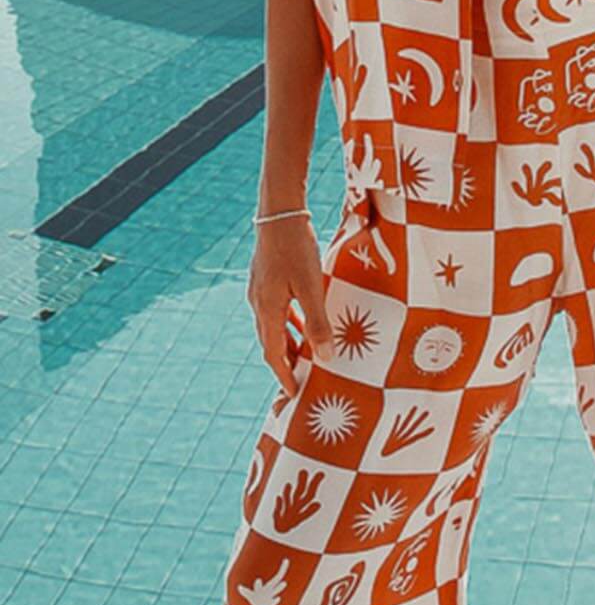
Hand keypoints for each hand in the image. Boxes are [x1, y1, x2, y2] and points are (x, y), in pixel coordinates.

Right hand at [246, 216, 333, 395]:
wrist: (279, 211)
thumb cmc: (296, 248)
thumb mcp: (311, 287)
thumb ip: (318, 322)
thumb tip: (325, 355)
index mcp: (267, 310)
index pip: (273, 354)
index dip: (283, 375)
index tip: (293, 393)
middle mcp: (259, 303)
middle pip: (270, 343)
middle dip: (284, 363)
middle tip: (300, 380)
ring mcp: (260, 290)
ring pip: (273, 327)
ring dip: (288, 344)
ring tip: (304, 357)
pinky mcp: (267, 278)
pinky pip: (277, 311)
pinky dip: (289, 324)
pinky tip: (303, 323)